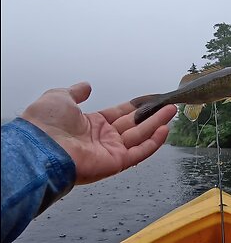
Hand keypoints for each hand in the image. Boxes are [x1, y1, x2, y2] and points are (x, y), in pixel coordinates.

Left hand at [21, 82, 176, 183]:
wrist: (40, 147)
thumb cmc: (46, 123)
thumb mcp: (60, 97)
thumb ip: (76, 92)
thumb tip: (86, 86)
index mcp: (92, 124)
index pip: (120, 114)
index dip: (135, 106)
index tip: (150, 99)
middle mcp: (104, 138)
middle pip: (134, 124)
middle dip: (152, 114)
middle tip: (169, 105)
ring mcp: (111, 151)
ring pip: (140, 136)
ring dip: (158, 123)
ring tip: (173, 110)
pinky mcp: (117, 162)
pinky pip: (140, 152)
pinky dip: (154, 142)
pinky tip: (165, 129)